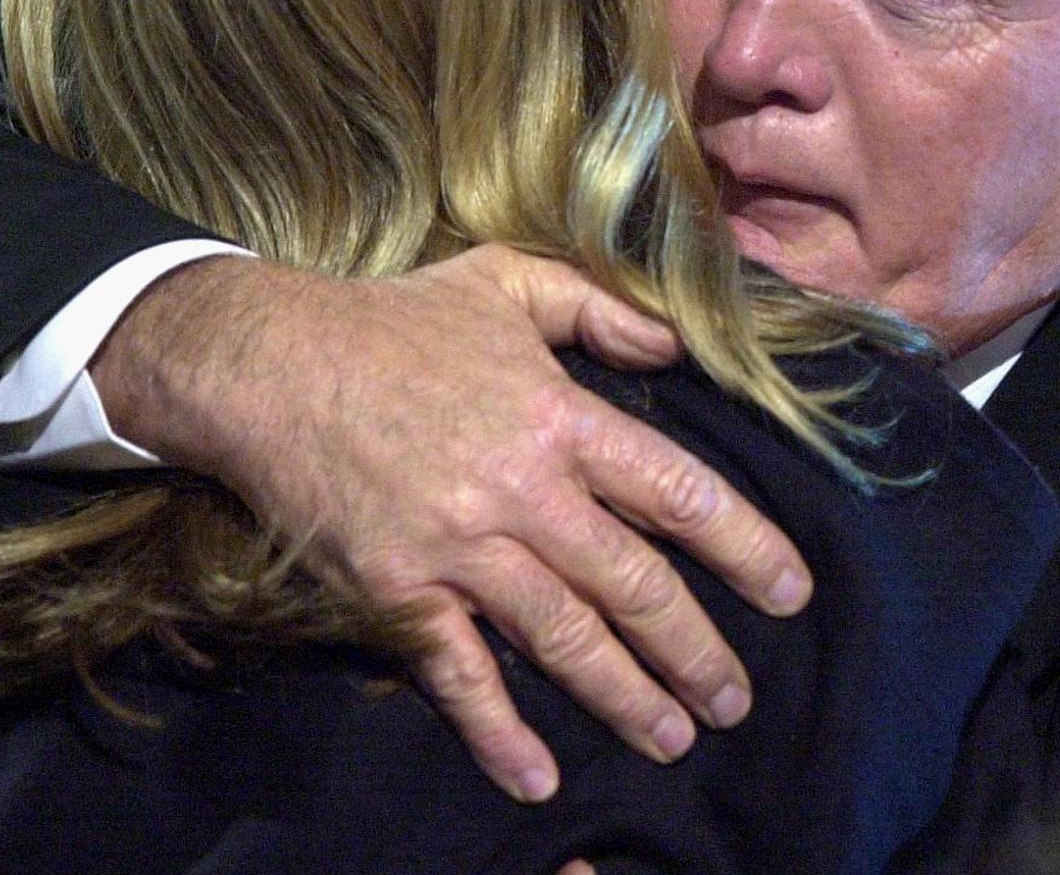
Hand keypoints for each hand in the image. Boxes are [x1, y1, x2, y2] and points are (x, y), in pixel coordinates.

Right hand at [92, 244, 811, 803]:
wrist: (269, 366)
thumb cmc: (395, 322)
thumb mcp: (508, 282)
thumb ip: (600, 308)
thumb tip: (675, 343)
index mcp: (561, 417)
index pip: (678, 492)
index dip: (744, 546)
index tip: (790, 593)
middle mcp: (523, 492)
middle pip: (634, 585)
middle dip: (696, 651)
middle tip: (736, 700)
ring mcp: (459, 549)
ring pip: (563, 638)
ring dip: (626, 696)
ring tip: (673, 736)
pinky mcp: (398, 592)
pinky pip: (458, 673)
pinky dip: (498, 731)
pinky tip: (538, 776)